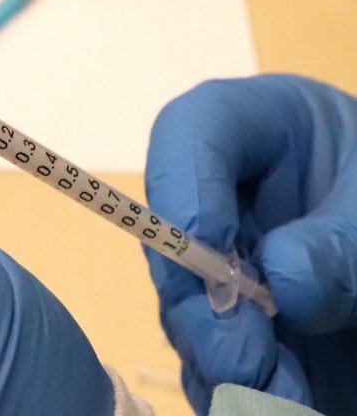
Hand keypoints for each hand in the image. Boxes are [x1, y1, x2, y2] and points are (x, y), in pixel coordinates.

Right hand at [145, 75, 356, 415]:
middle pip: (174, 236)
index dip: (184, 181)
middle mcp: (226, 195)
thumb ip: (343, 243)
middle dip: (202, 302)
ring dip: (221, 360)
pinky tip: (267, 405)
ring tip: (276, 399)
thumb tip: (281, 286)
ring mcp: (226, 263)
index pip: (192, 128)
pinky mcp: (237, 323)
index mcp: (261, 126)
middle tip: (242, 356)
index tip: (209, 238)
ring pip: (186, 309)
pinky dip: (232, 391)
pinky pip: (209, 360)